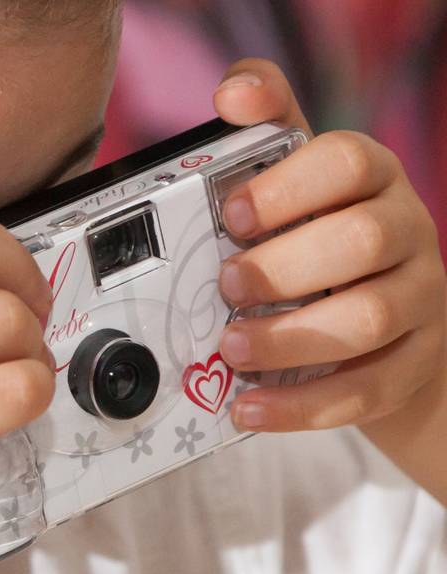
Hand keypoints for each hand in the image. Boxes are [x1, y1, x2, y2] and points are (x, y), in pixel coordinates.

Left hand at [212, 58, 446, 432]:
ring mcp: (418, 301)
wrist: (384, 323)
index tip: (232, 212)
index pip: (349, 161)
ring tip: (230, 348)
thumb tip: (233, 94)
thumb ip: (266, 132)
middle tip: (226, 285)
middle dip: (285, 266)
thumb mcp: (297, 182)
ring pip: (368, 319)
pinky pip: (365, 390)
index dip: (288, 185)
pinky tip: (249, 408)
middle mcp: (405, 233)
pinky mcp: (411, 365)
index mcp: (372, 180)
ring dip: (289, 338)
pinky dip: (302, 405)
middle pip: (362, 241)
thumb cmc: (319, 240)